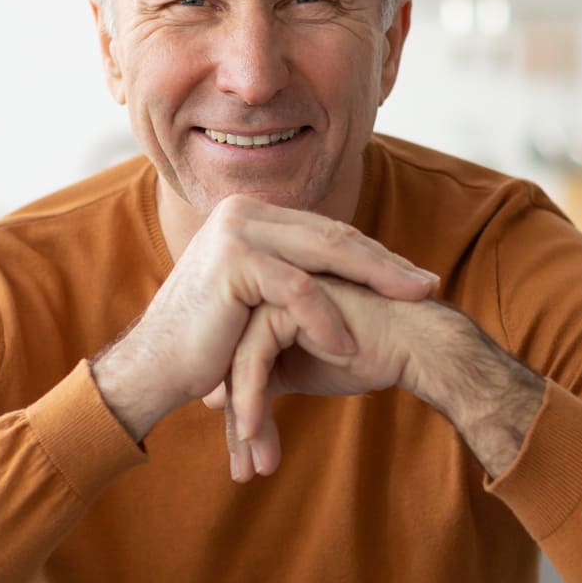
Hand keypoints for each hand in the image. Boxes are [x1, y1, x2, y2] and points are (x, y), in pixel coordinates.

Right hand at [91, 194, 440, 441]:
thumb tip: (345, 282)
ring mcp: (236, 230)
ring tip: (410, 304)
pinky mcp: (234, 261)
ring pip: (323, 253)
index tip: (413, 277)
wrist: (153, 369)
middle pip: (331, 236)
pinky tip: (350, 346)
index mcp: (249, 216)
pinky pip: (297, 289)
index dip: (372, 255)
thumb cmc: (205, 347)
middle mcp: (241, 213)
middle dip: (384, 262)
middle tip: (427, 285)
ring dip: (373, 281)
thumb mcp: (257, 304)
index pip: (325, 231)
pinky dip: (327, 318)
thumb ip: (291, 282)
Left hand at [200, 277, 425, 480]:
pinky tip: (253, 431)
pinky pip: (253, 356)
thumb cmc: (366, 355)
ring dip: (243, 422)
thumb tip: (211, 401)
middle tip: (244, 473)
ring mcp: (272, 293)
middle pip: (230, 367)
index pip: (234, 365)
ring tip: (251, 466)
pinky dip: (251, 398)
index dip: (242, 418)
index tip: (245, 462)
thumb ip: (256, 379)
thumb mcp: (297, 372)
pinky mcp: (285, 301)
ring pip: (236, 365)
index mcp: (262, 306)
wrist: (415, 344)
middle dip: (239, 426)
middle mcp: (262, 295)